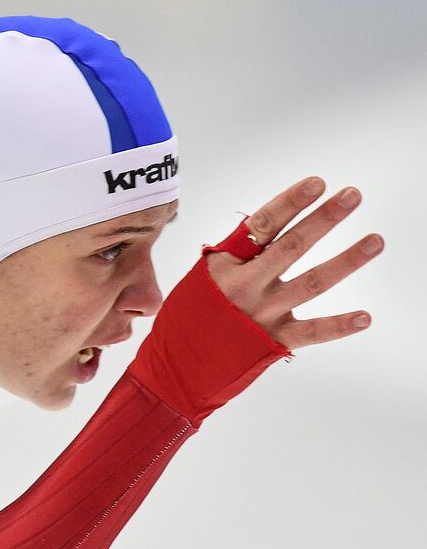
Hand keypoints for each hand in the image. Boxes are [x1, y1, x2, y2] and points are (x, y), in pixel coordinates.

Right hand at [206, 176, 382, 349]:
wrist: (173, 365)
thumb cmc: (190, 315)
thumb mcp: (203, 276)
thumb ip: (236, 255)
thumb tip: (271, 226)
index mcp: (225, 264)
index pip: (262, 226)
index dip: (290, 203)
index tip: (317, 183)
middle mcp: (243, 286)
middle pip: (291, 246)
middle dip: (324, 219)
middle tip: (353, 195)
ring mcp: (260, 314)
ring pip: (311, 283)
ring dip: (346, 261)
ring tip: (375, 241)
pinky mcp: (271, 341)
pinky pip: (311, 332)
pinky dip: (338, 326)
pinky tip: (364, 317)